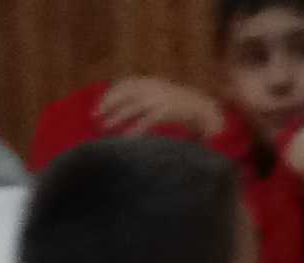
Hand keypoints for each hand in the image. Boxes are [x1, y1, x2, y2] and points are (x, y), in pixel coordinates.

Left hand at [97, 75, 224, 138]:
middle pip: (125, 93)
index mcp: (154, 83)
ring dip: (117, 117)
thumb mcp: (164, 100)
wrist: (208, 112)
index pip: (126, 84)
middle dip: (108, 104)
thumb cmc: (184, 111)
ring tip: (105, 128)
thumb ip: (146, 102)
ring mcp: (162, 98)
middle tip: (95, 117)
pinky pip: (146, 121)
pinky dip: (134, 130)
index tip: (98, 107)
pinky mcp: (168, 111)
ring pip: (132, 106)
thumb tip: (123, 111)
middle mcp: (156, 87)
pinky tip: (125, 139)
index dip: (110, 94)